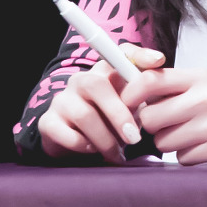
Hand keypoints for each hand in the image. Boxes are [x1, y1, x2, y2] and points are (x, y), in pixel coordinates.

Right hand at [39, 44, 166, 163]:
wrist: (72, 144)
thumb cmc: (108, 122)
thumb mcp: (128, 108)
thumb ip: (141, 100)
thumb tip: (159, 101)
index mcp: (106, 72)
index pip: (122, 53)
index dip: (140, 54)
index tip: (158, 62)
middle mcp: (82, 80)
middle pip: (98, 86)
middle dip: (119, 114)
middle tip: (134, 138)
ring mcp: (62, 99)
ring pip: (85, 115)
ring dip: (105, 139)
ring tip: (116, 153)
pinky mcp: (48, 122)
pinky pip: (67, 135)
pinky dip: (84, 146)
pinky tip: (93, 150)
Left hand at [121, 68, 206, 164]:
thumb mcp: (206, 81)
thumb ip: (174, 85)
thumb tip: (132, 93)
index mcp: (199, 77)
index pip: (151, 80)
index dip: (130, 94)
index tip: (125, 104)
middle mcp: (206, 97)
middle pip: (150, 118)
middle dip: (152, 127)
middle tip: (165, 125)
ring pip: (164, 142)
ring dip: (171, 143)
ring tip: (190, 135)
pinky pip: (183, 158)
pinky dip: (189, 156)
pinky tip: (204, 147)